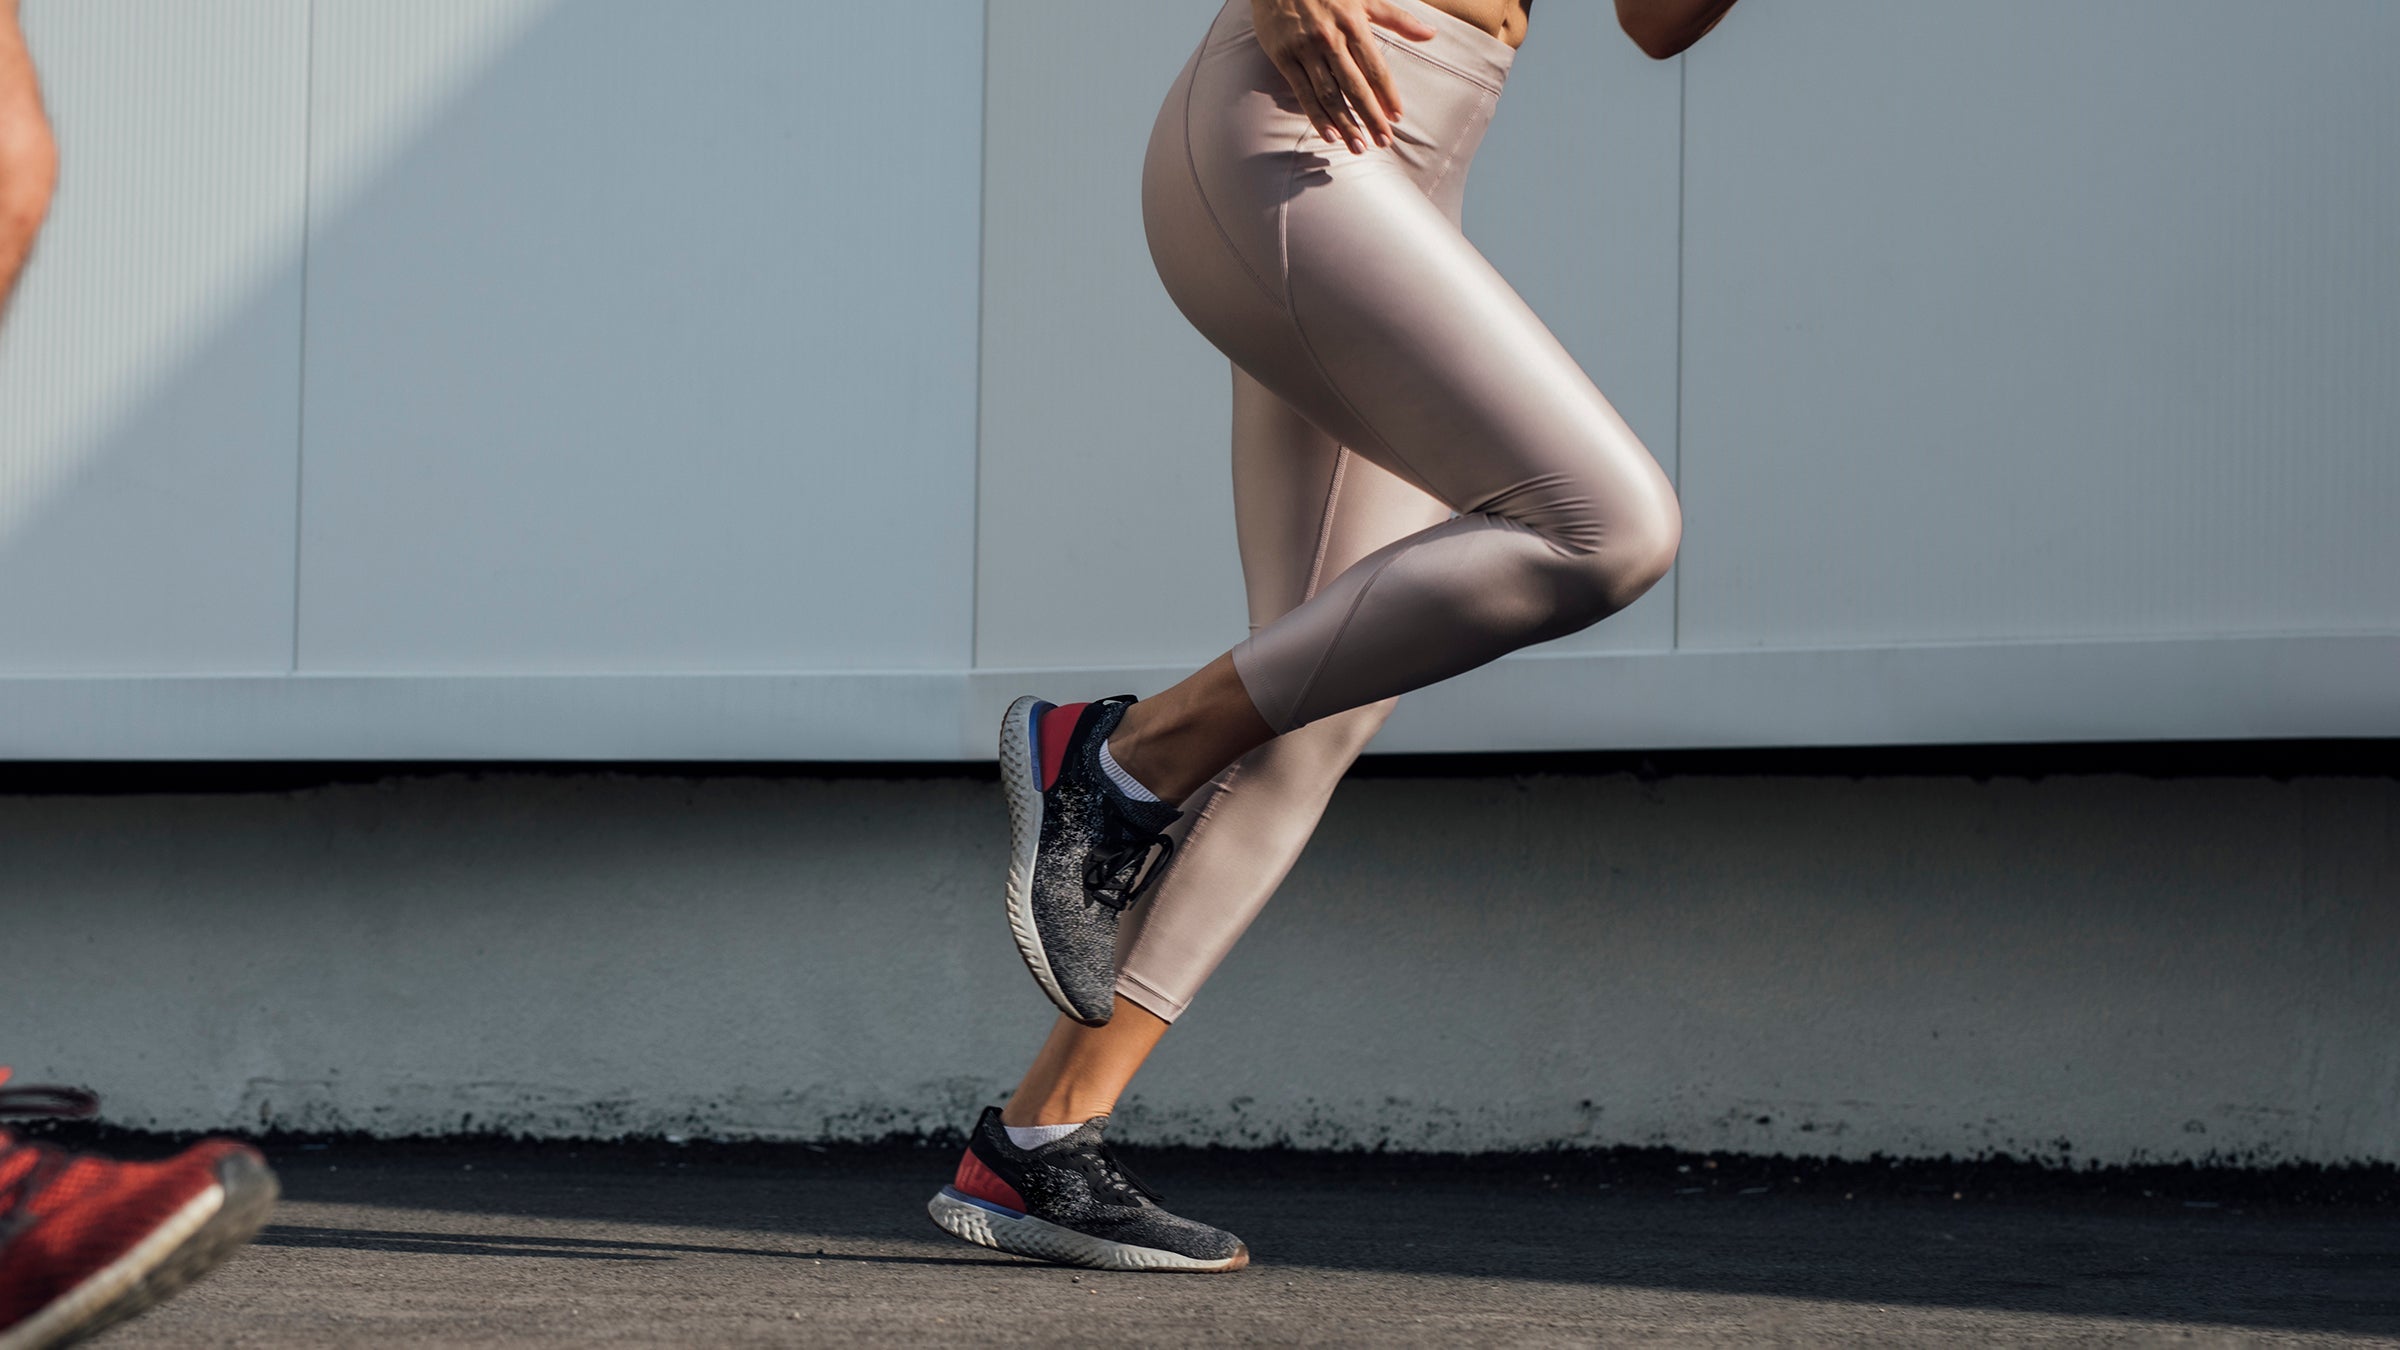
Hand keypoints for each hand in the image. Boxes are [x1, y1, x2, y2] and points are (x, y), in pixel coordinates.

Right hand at [1249, 0, 1438, 154]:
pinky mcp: (1284, 57)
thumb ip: (1398, 19)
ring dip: (1345, 124)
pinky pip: (1303, 92)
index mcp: (1353, 24)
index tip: (1397, 117)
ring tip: (1358, 147)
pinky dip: (1316, 115)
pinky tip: (1328, 135)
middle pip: (1355, 86)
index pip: (1375, 68)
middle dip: (1371, 117)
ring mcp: (1306, 50)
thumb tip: (1431, 34)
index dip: (1387, 95)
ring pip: (1330, 94)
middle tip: (1383, 142)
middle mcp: (1330, 39)